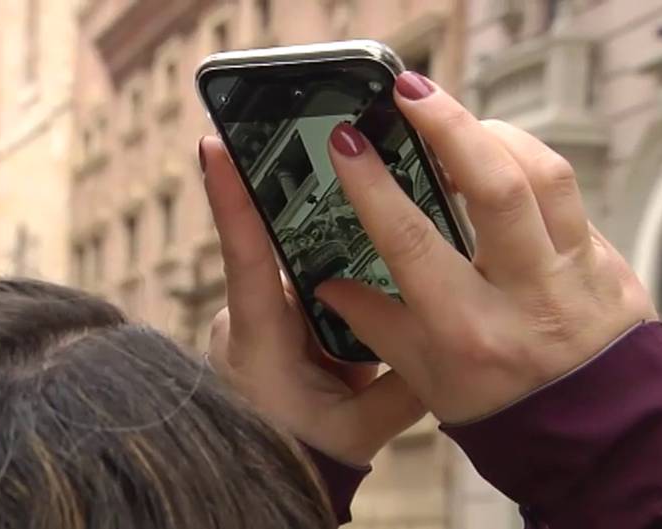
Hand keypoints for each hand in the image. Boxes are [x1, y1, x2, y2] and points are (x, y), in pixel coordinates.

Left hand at [200, 137, 424, 465]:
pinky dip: (327, 277)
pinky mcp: (266, 323)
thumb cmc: (296, 454)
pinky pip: (297, 285)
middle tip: (342, 157)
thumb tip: (447, 342)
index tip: (214, 145)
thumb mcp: (355, 430)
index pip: (244, 258)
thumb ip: (403, 389)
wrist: (259, 477)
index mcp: (257, 338)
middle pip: (278, 249)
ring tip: (366, 222)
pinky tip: (360, 271)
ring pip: (294, 268)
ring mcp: (252, 319)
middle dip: (311, 212)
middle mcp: (245, 318)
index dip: (231, 199)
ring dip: (329, 254)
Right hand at [316, 72, 657, 423]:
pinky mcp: (609, 260)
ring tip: (455, 123)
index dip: (374, 187)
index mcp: (471, 331)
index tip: (347, 144)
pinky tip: (499, 162)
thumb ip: (377, 324)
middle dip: (449, 128)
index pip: (415, 244)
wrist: (597, 439)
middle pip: (498, 188)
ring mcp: (578, 273)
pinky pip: (570, 196)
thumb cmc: (503, 412)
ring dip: (495, 135)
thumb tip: (328, 284)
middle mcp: (529, 297)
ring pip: (546, 176)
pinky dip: (529, 165)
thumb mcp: (427, 378)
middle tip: (411, 93)